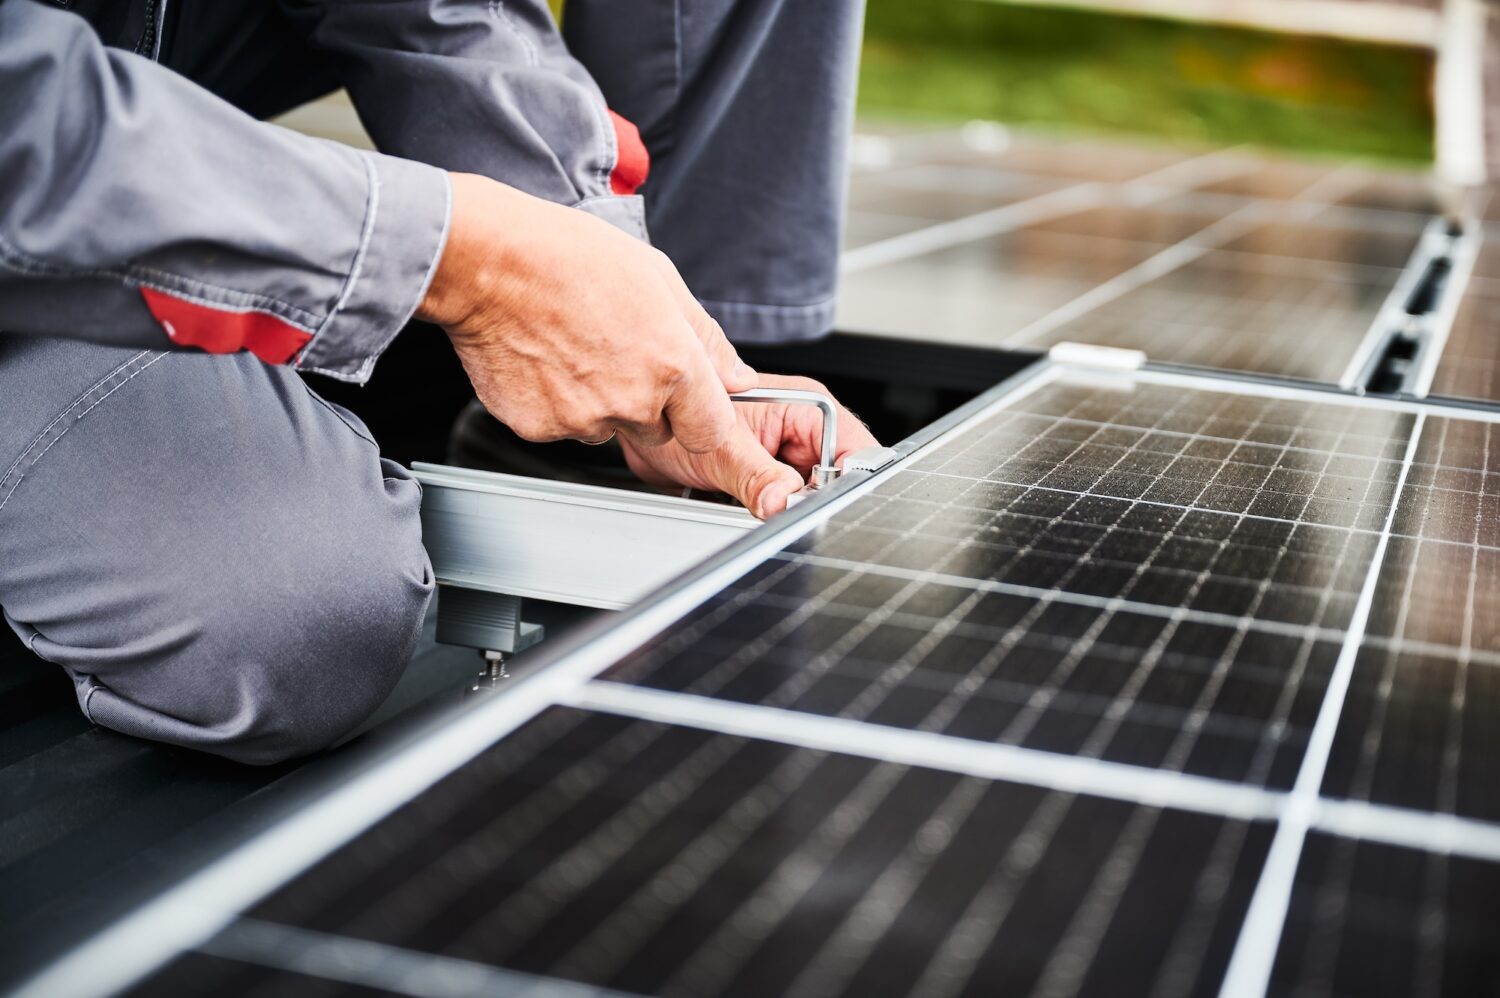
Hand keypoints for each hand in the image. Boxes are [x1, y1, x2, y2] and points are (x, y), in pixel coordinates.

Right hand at [418, 173, 755, 453]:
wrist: (488, 261)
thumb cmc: (568, 257)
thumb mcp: (658, 279)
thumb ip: (705, 338)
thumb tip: (735, 376)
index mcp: (673, 363)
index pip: (716, 432)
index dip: (718, 436)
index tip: (741, 461)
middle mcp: (633, 399)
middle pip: (659, 431)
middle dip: (647, 403)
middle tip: (615, 352)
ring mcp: (584, 419)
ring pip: (608, 428)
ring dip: (599, 401)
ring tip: (574, 346)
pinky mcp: (540, 429)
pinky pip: (563, 427)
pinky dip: (557, 403)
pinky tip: (545, 359)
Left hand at [620, 374, 879, 518]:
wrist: (647, 432)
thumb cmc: (677, 415)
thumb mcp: (720, 449)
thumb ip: (757, 476)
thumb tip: (785, 502)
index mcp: (806, 410)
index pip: (854, 450)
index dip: (846, 482)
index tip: (820, 505)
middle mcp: (801, 435)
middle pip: (833, 483)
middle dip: (807, 504)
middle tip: (771, 506)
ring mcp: (786, 461)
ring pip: (806, 503)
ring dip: (781, 512)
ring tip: (743, 498)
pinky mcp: (769, 483)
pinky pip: (782, 512)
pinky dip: (764, 518)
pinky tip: (738, 506)